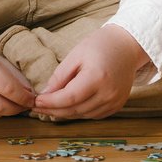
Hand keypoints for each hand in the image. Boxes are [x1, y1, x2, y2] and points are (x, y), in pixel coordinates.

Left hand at [31, 24, 149, 119]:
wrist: (126, 46)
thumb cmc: (99, 46)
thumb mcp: (75, 55)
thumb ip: (60, 76)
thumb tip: (45, 95)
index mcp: (97, 78)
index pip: (68, 98)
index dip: (50, 103)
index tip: (35, 102)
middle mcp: (108, 93)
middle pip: (75, 110)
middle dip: (53, 111)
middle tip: (37, 108)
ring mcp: (115, 101)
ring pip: (83, 115)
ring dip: (65, 114)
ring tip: (49, 108)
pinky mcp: (117, 105)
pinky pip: (93, 115)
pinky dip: (79, 113)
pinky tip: (68, 107)